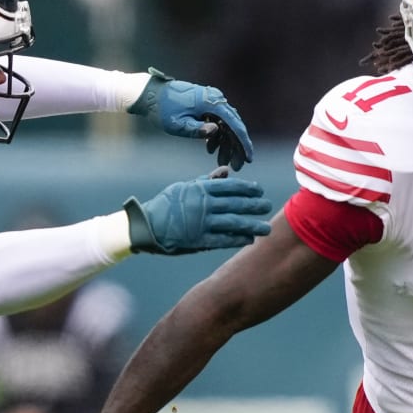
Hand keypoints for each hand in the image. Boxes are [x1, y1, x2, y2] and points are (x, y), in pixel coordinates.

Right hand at [125, 176, 271, 254]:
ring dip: (252, 226)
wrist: (146, 226)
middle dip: (254, 206)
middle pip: (236, 204)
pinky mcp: (199, 240)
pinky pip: (223, 240)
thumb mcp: (184, 187)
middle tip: (267, 206)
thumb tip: (227, 172)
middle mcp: (204, 205)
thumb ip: (207, 181)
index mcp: (200, 190)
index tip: (259, 190)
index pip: (230, 186)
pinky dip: (237, 240)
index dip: (247, 188)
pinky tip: (248, 240)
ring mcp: (202, 223)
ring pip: (234, 223)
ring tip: (265, 229)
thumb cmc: (165, 205)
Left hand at [128, 68, 254, 168]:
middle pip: (233, 126)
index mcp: (211, 102)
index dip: (243, 144)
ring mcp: (211, 100)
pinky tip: (210, 150)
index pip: (234, 125)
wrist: (149, 95)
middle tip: (236, 167)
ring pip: (225, 125)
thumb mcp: (177, 124)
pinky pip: (216, 121)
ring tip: (221, 162)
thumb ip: (196, 129)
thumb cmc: (162, 110)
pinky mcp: (205, 104)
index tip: (249, 159)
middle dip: (235, 148)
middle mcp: (215, 99)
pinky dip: (215, 136)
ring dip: (225, 144)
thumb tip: (216, 130)